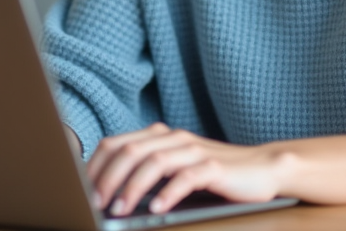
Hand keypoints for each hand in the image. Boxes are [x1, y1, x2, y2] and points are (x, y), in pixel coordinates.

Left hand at [87, 123, 286, 215]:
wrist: (263, 168)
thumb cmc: (214, 173)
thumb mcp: (175, 168)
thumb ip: (147, 170)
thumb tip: (109, 191)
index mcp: (159, 136)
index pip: (114, 143)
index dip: (95, 166)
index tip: (82, 189)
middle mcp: (173, 138)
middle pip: (129, 151)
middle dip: (107, 178)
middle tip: (96, 202)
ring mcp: (193, 150)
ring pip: (153, 163)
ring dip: (132, 187)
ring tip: (120, 209)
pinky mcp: (213, 167)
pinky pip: (186, 178)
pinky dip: (168, 193)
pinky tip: (157, 209)